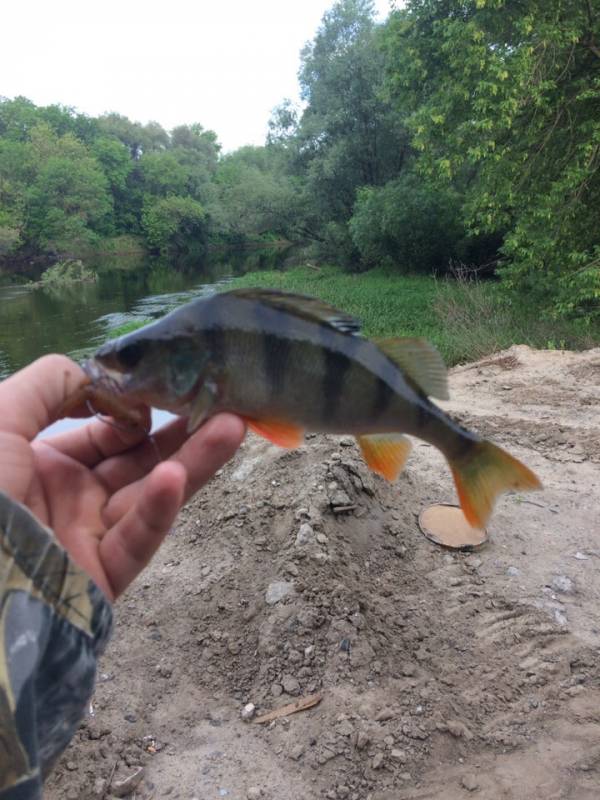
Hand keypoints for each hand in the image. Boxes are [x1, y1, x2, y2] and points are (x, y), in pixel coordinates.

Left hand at [0, 355, 244, 600]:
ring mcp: (91, 536)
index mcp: (46, 463)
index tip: (164, 392)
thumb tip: (102, 382)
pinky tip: (175, 479)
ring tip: (234, 427)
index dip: (134, 412)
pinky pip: (136, 539)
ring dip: (194, 460)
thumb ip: (49, 385)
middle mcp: (74, 497)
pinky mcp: (103, 575)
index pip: (106, 433)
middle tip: (227, 403)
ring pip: (151, 494)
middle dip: (185, 432)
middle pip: (141, 461)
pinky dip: (158, 510)